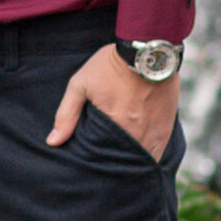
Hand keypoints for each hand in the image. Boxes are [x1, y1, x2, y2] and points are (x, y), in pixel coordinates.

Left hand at [47, 42, 179, 158]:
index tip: (94, 170)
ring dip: (135, 163)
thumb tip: (53, 141)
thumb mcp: (81, 84)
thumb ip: (66, 114)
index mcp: (115, 127)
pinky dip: (150, 154)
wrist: (148, 50)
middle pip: (127, 164)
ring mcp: (156, 132)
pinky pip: (160, 150)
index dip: (101, 167)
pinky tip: (140, 155)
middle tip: (108, 171)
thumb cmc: (111, 65)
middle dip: (117, 168)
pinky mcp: (167, 126)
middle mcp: (138, 135)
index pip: (106, 161)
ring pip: (145, 160)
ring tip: (124, 166)